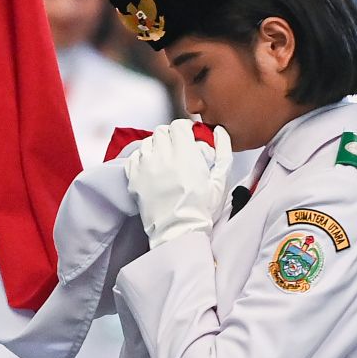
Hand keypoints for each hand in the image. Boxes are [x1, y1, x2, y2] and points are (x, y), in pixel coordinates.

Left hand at [124, 119, 231, 247]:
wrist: (179, 231)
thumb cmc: (202, 208)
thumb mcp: (220, 179)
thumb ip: (223, 151)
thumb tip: (219, 131)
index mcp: (185, 154)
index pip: (179, 125)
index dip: (185, 130)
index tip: (189, 138)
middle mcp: (162, 157)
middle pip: (161, 131)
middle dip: (170, 137)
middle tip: (177, 149)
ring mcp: (145, 167)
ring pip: (147, 142)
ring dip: (156, 147)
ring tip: (164, 160)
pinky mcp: (134, 179)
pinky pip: (134, 157)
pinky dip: (142, 159)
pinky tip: (151, 168)